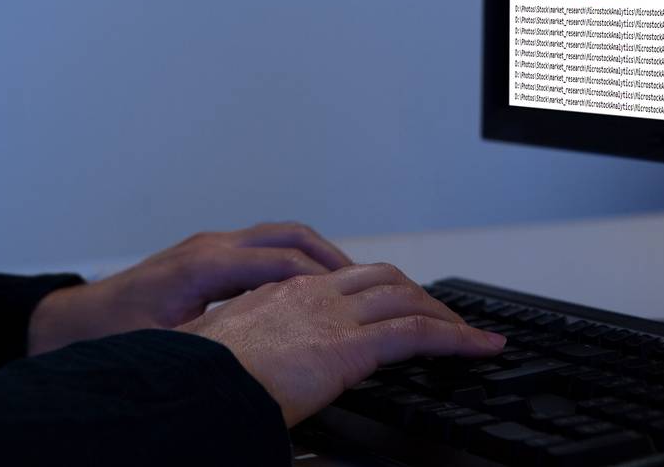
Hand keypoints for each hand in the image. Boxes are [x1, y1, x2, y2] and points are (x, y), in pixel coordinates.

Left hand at [27, 221, 352, 354]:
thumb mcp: (164, 348)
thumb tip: (251, 362)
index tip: (360, 298)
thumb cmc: (113, 337)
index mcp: (205, 266)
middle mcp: (212, 247)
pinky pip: (264, 248)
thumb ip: (211, 347)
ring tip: (352, 285)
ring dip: (318, 256)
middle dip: (334, 260)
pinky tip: (310, 288)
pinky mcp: (207, 257)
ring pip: (280, 237)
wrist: (72, 322)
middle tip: (372, 286)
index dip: (325, 280)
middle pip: (290, 238)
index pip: (282, 264)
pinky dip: (295, 261)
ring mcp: (210, 246)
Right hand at [176, 262, 505, 426]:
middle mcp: (308, 294)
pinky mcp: (348, 347)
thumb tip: (250, 367)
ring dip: (440, 312)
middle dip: (415, 293)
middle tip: (438, 315)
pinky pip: (416, 333)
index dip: (371, 290)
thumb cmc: (195, 376)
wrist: (186, 384)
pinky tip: (477, 347)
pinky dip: (455, 337)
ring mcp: (330, 315)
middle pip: (379, 277)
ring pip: (404, 297)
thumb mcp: (223, 352)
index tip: (387, 306)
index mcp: (276, 295)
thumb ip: (248, 349)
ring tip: (466, 333)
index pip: (337, 281)